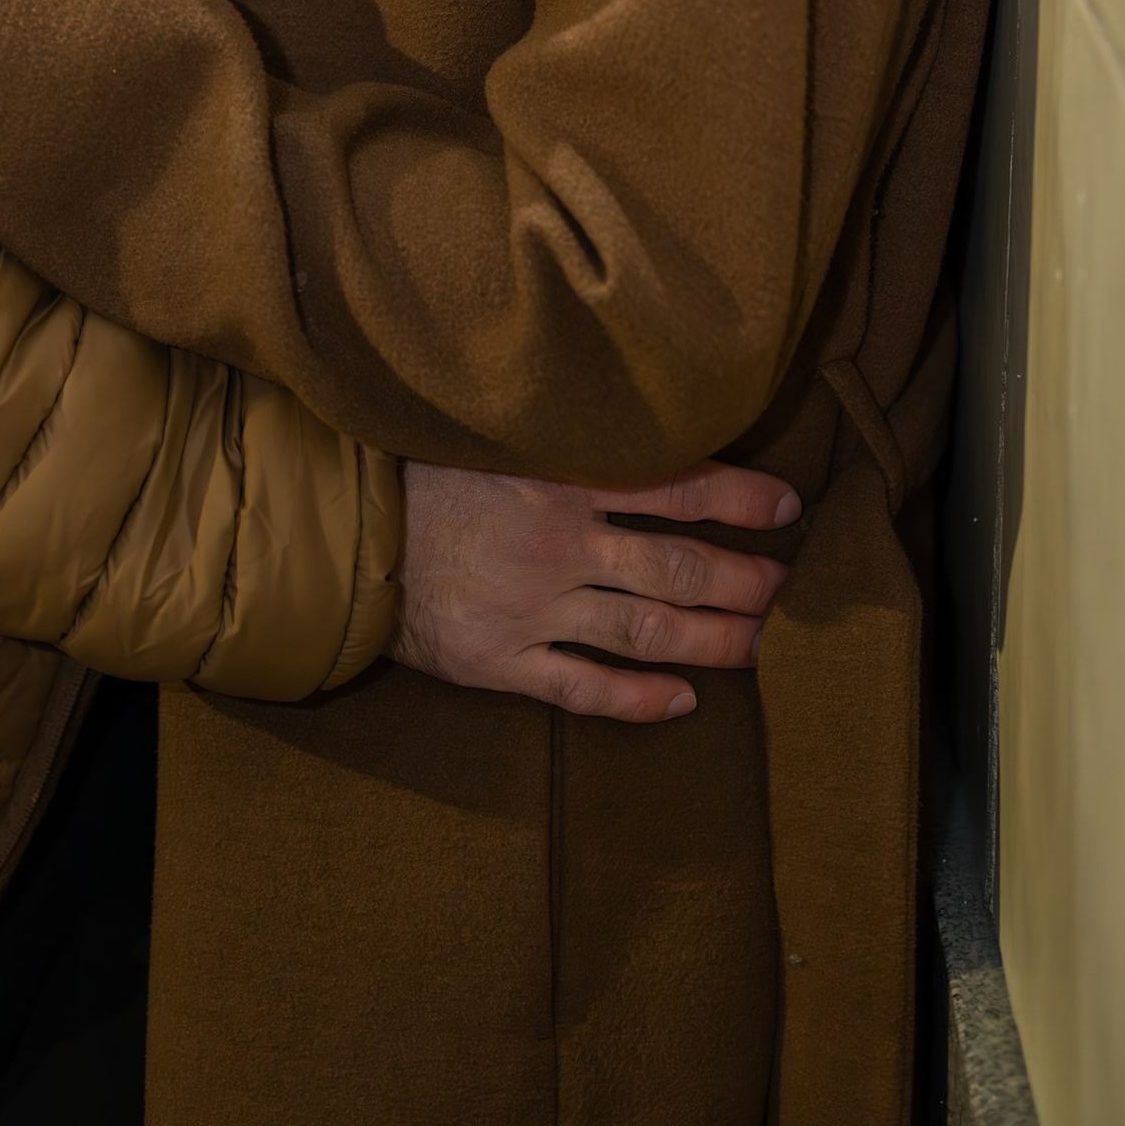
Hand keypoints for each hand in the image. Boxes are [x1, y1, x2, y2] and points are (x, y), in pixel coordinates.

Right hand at [394, 459, 798, 721]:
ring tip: (755, 644)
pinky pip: (584, 691)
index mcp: (558, 479)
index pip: (674, 486)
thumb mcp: (494, 434)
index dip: (738, 499)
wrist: (339, 533)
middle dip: (739, 581)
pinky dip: (639, 699)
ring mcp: (530, 610)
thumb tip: (643, 423)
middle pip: (674, 569)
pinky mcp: (500, 662)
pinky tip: (683, 701)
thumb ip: (562, 438)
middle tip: (779, 588)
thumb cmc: (418, 470)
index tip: (784, 509)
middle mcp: (555, 546)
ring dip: (710, 641)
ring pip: (644, 632)